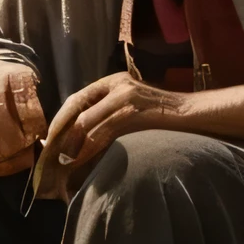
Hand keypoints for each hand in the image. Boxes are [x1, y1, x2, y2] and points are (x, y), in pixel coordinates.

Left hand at [34, 73, 185, 200]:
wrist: (193, 115)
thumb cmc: (162, 120)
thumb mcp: (130, 112)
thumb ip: (107, 118)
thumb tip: (78, 139)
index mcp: (113, 82)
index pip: (76, 99)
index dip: (60, 119)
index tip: (50, 138)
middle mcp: (116, 84)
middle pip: (76, 106)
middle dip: (61, 130)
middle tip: (50, 151)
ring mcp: (126, 95)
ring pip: (87, 120)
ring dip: (72, 143)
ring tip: (62, 161)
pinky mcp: (134, 110)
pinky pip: (103, 130)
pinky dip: (88, 146)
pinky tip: (80, 159)